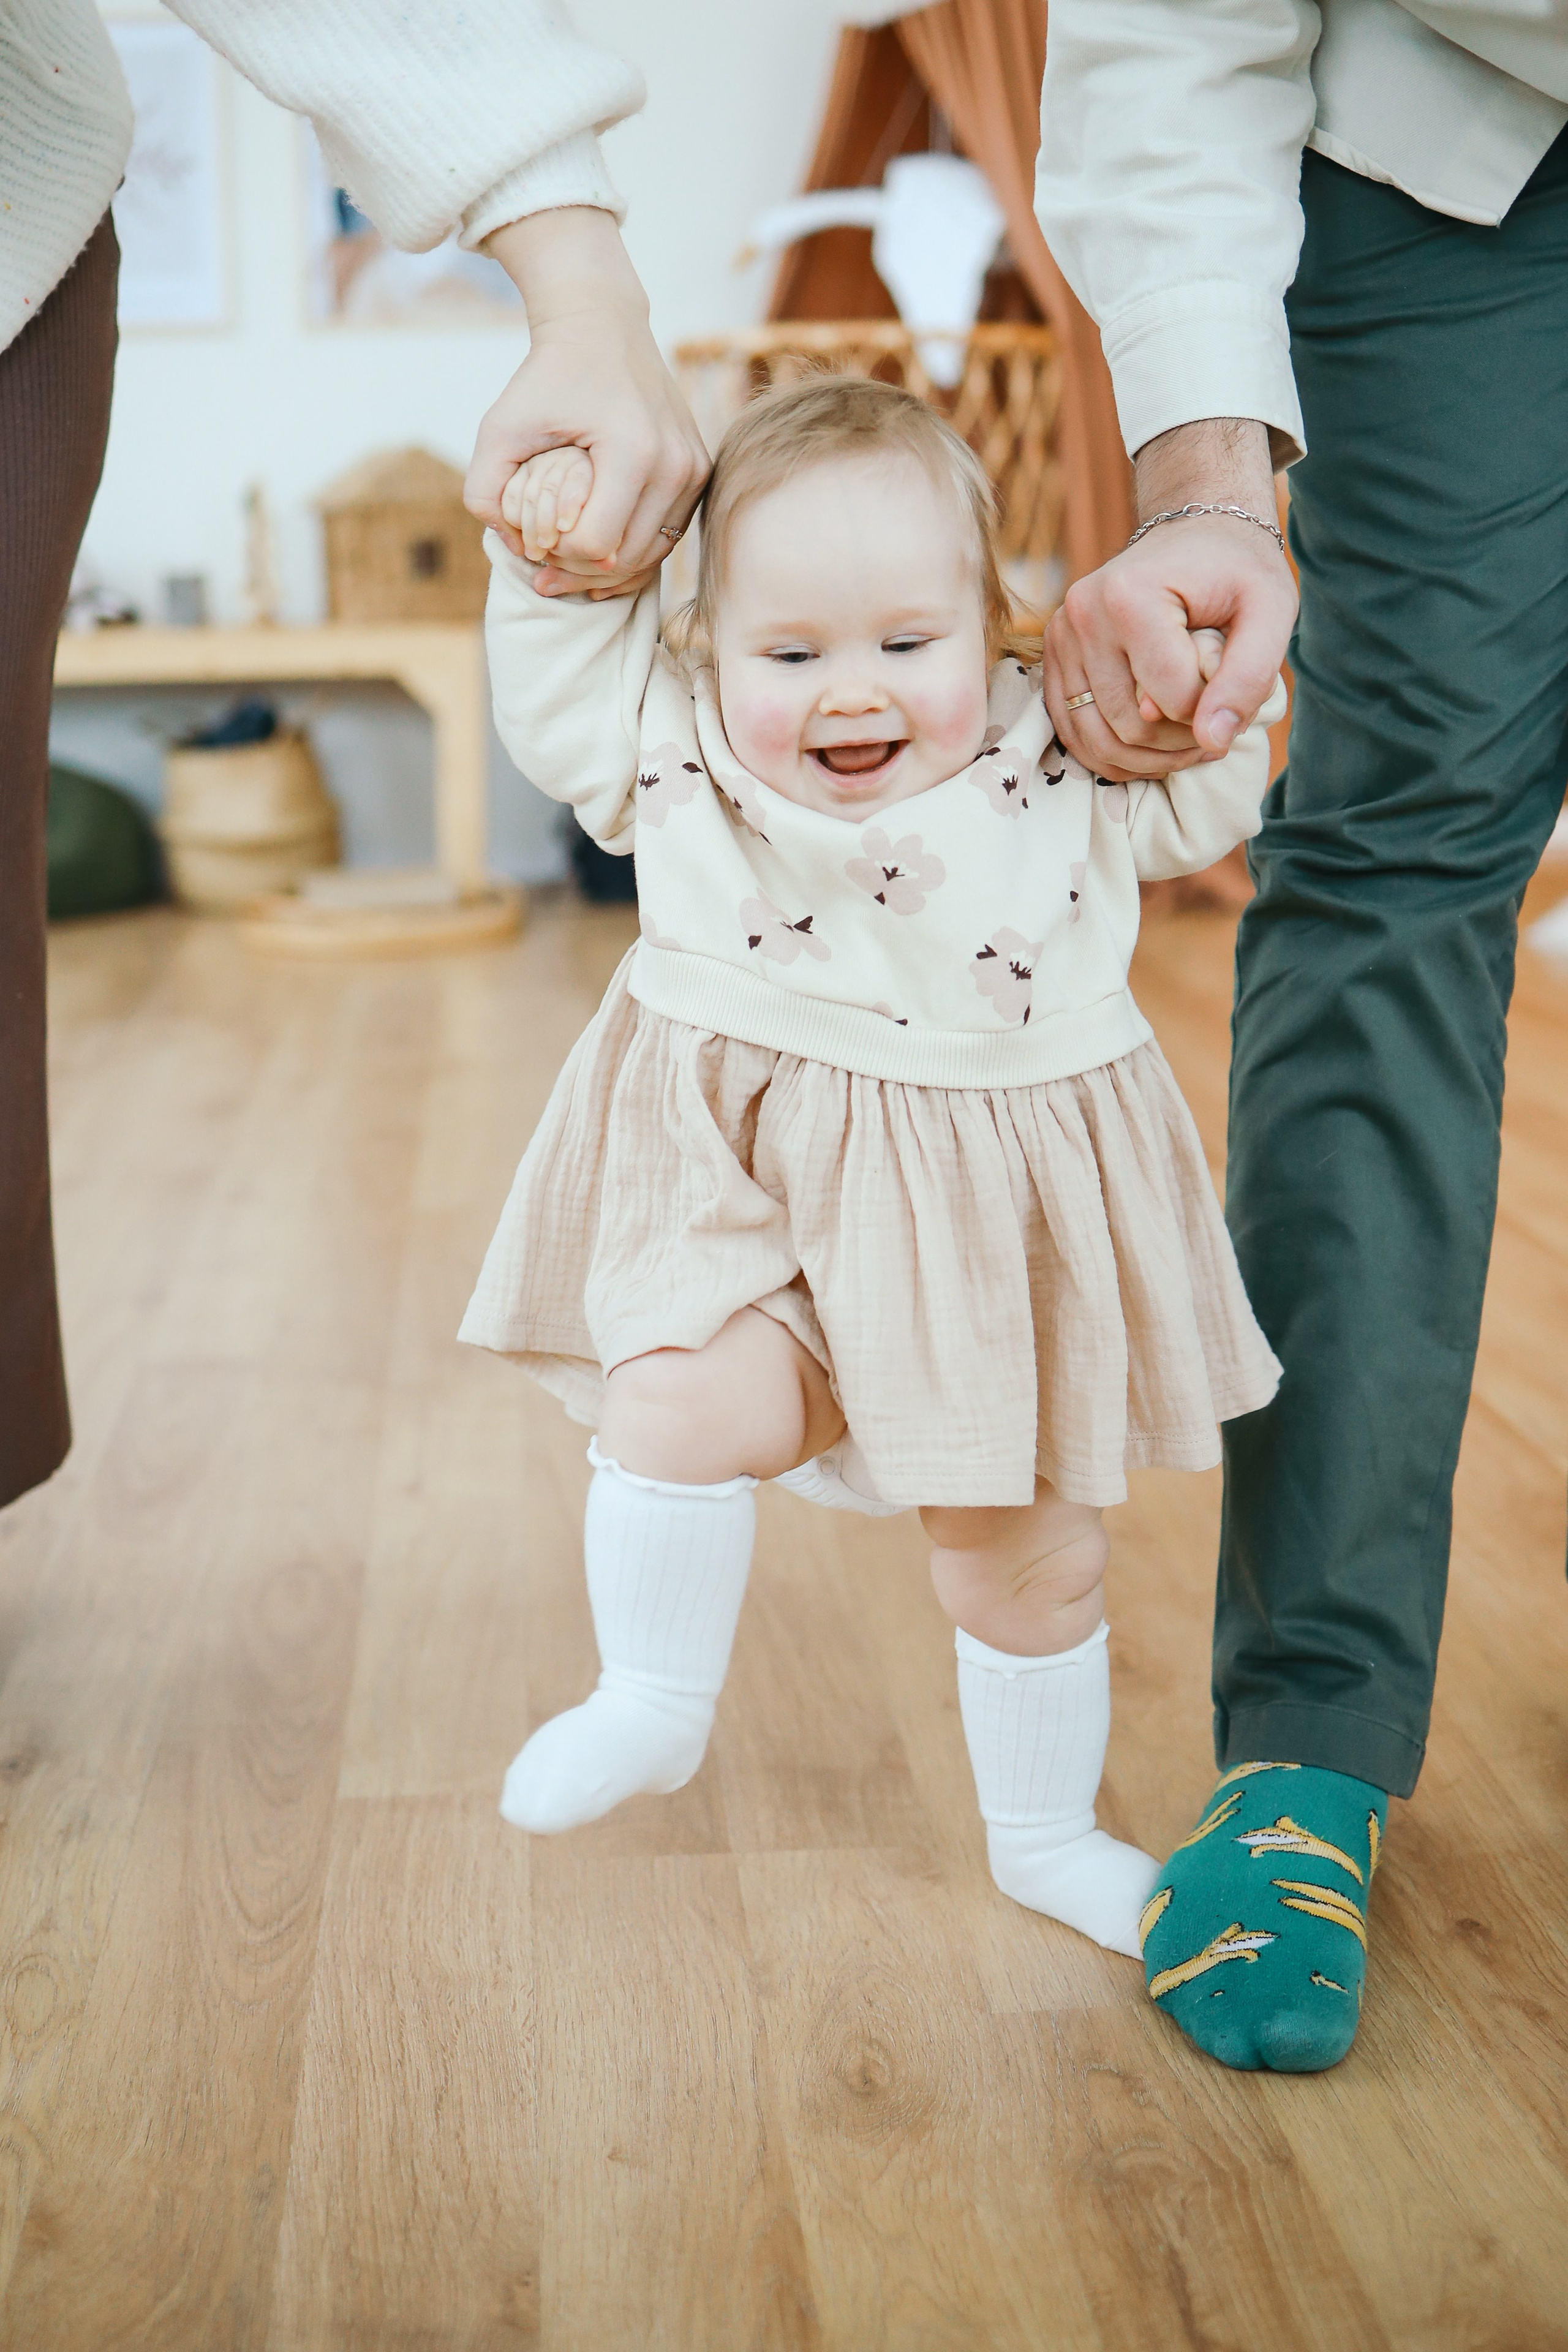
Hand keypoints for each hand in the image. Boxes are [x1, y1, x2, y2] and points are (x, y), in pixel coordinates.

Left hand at [465, 207, 708, 594]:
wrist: (603, 326)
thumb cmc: (547, 377)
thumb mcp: (499, 427)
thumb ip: (484, 491)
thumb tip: (514, 550)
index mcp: (634, 451)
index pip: (596, 545)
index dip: (559, 555)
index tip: (534, 540)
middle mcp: (676, 464)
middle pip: (627, 558)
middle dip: (581, 571)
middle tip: (545, 567)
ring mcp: (695, 469)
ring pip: (652, 555)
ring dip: (608, 569)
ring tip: (568, 564)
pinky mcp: (700, 471)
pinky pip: (668, 535)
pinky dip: (634, 551)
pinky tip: (599, 552)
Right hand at [1042, 419, 1296, 780]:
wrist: (1197, 534)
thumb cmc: (1240, 572)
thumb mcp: (1271, 611)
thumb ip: (1249, 676)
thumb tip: (1214, 742)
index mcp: (1129, 597)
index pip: (1171, 699)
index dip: (1211, 715)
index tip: (1234, 698)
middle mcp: (1082, 615)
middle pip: (1130, 725)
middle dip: (1180, 743)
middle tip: (1215, 728)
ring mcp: (1061, 637)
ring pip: (1097, 741)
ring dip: (1148, 758)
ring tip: (1188, 742)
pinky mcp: (1053, 656)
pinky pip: (1073, 732)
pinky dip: (1113, 755)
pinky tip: (1152, 747)